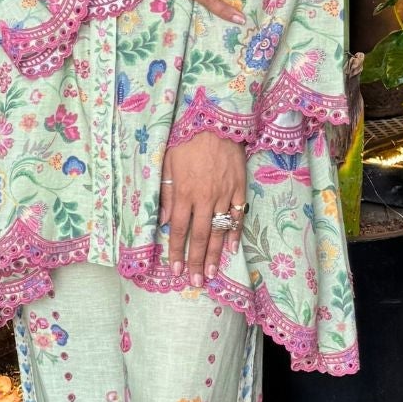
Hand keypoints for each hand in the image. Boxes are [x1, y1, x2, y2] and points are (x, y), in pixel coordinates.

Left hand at [159, 134, 246, 286]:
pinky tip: (231, 248)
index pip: (178, 230)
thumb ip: (167, 193)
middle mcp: (205, 198)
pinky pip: (237, 215)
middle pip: (199, 236)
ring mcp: (225, 195)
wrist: (217, 120)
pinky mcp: (239, 188)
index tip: (174, 270)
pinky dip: (234, 233)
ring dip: (214, 254)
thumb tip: (162, 220)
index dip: (176, 252)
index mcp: (185, 193)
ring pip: (219, 230)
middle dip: (196, 261)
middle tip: (195, 281)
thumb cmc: (187, 139)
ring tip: (212, 272)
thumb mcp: (168, 163)